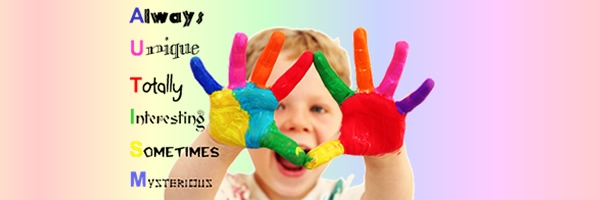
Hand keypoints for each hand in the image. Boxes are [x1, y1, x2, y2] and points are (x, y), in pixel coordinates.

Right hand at [190, 31, 312, 165]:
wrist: (229, 137)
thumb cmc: (250, 133)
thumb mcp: (269, 140)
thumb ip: (286, 147)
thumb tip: (306, 160)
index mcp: (267, 99)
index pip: (286, 84)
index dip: (297, 71)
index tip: (311, 56)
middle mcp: (253, 90)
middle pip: (264, 69)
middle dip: (271, 53)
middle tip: (280, 35)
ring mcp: (236, 91)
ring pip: (236, 69)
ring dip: (237, 53)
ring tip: (239, 36)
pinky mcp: (220, 96)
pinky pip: (209, 83)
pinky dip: (202, 74)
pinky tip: (195, 62)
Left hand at [305, 28, 434, 168]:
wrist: (379, 149)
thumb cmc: (359, 142)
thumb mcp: (342, 146)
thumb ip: (326, 151)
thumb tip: (307, 162)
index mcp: (350, 102)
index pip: (335, 85)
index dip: (326, 72)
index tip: (315, 56)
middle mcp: (366, 96)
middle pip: (363, 71)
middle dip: (361, 51)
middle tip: (359, 30)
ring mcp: (383, 101)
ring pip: (390, 78)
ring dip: (397, 62)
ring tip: (403, 44)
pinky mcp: (397, 110)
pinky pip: (410, 100)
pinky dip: (419, 93)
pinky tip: (429, 82)